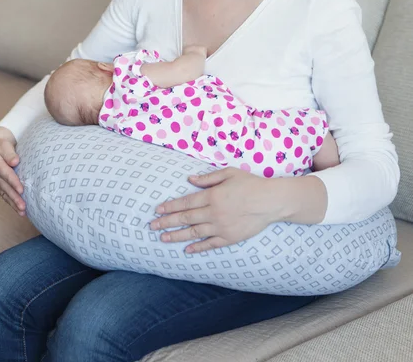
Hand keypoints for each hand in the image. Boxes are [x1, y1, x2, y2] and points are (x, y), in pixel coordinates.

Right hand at [0, 126, 25, 215]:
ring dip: (13, 203)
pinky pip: (5, 195)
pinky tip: (19, 210)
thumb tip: (15, 161)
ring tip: (22, 212)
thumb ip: (9, 153)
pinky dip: (12, 203)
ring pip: (5, 194)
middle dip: (15, 198)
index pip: (6, 174)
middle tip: (23, 206)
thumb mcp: (4, 145)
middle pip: (6, 188)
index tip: (21, 190)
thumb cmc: (0, 145)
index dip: (13, 182)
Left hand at [149, 167, 278, 253]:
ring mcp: (221, 227)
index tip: (157, 210)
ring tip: (163, 238)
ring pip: (194, 233)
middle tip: (152, 226)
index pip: (185, 202)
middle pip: (185, 219)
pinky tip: (187, 249)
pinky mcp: (230, 238)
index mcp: (212, 195)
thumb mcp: (229, 173)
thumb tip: (190, 179)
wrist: (271, 201)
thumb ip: (208, 178)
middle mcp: (213, 212)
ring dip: (177, 236)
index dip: (169, 206)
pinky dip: (198, 248)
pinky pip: (210, 244)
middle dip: (166, 222)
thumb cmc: (251, 184)